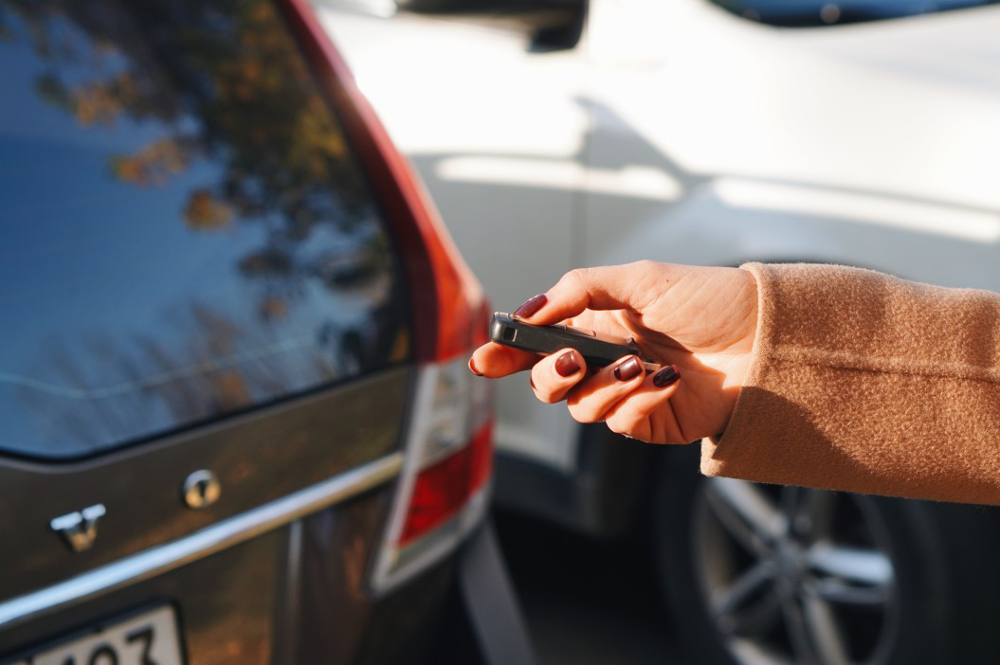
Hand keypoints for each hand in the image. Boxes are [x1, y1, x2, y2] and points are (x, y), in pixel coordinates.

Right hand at [469, 261, 757, 443]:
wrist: (763, 335)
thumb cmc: (706, 298)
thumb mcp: (639, 278)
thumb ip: (579, 290)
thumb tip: (530, 312)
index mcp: (596, 324)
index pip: (539, 343)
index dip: (507, 354)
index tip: (482, 359)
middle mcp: (605, 361)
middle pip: (547, 384)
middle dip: (549, 377)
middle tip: (572, 362)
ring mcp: (627, 394)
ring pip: (581, 408)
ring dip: (604, 388)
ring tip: (639, 365)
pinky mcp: (652, 421)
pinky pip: (621, 423)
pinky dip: (638, 402)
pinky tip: (666, 380)